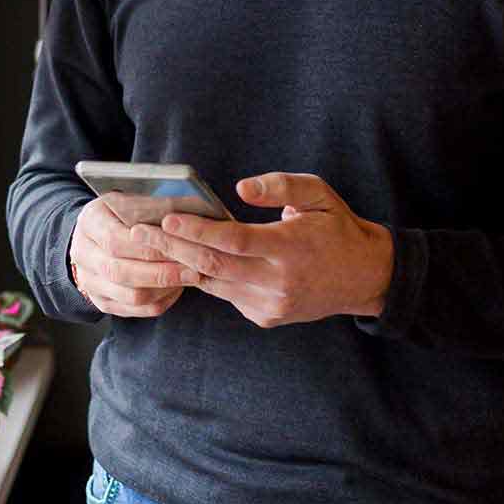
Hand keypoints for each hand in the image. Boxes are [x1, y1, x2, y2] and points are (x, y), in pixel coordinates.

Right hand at [67, 193, 201, 316]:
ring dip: (164, 289)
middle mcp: (83, 254)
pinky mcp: (102, 302)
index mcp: (89, 222)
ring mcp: (90, 282)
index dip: (148, 246)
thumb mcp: (129, 200)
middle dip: (161, 272)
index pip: (115, 240)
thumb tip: (189, 206)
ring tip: (189, 278)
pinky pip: (136, 310)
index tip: (179, 246)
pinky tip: (177, 288)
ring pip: (130, 296)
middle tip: (193, 269)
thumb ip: (152, 206)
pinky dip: (161, 301)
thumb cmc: (118, 215)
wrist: (95, 237)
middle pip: (121, 271)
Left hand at [132, 173, 394, 327]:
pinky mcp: (267, 317)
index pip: (233, 241)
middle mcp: (279, 282)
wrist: (365, 277)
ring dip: (181, 265)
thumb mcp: (318, 194)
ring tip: (150, 244)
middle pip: (213, 267)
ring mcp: (271, 305)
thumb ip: (280, 186)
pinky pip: (228, 295)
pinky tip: (185, 260)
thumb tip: (239, 188)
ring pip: (215, 284)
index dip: (197, 232)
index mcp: (290, 248)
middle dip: (172, 249)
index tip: (166, 219)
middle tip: (138, 233)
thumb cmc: (337, 227)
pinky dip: (206, 277)